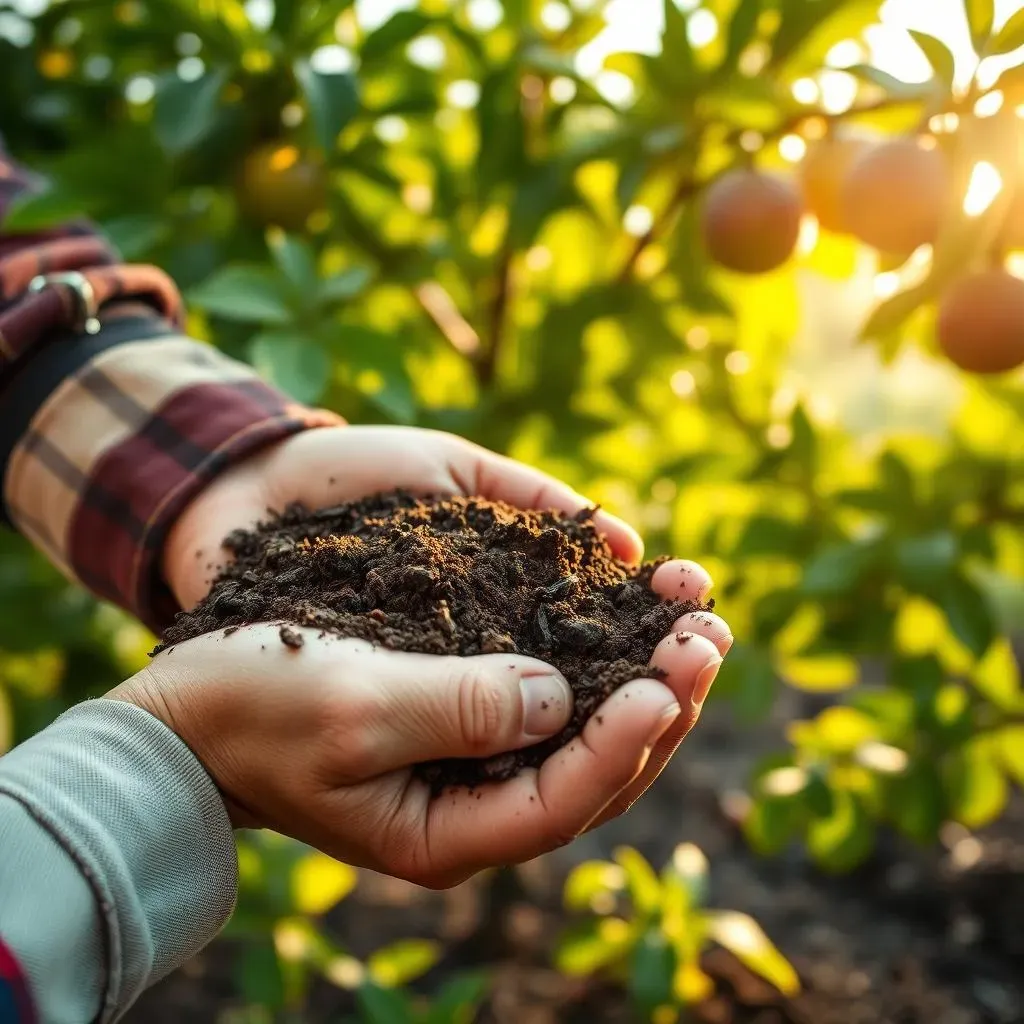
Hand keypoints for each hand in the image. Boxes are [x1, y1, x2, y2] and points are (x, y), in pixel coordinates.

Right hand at [159, 424, 732, 855]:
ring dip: (645, 679)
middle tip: (709, 631)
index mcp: (448, 833)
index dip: (626, 739)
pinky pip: (555, 703)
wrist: (192, 715)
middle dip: (661, 702)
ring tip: (693, 617)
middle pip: (598, 771)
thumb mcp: (353, 708)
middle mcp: (476, 810)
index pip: (564, 798)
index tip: (666, 674)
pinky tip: (626, 616)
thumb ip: (459, 707)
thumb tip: (559, 694)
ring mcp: (475, 770)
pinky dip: (597, 661)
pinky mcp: (467, 722)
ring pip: (587, 736)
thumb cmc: (255, 711)